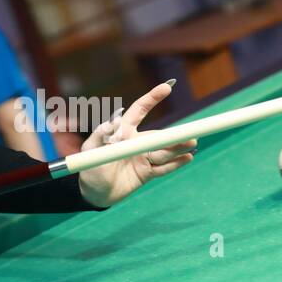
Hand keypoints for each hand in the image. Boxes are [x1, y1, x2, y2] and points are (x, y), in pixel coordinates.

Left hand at [76, 81, 196, 208]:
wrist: (94, 194)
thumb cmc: (89, 169)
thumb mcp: (90, 151)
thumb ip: (99, 136)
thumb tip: (112, 121)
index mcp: (123, 132)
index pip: (140, 110)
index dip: (152, 98)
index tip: (167, 87)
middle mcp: (136, 142)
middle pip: (158, 136)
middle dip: (173, 136)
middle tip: (189, 135)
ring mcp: (143, 158)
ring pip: (164, 152)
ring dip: (178, 148)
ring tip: (192, 144)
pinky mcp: (147, 173)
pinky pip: (163, 167)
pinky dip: (176, 163)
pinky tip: (188, 158)